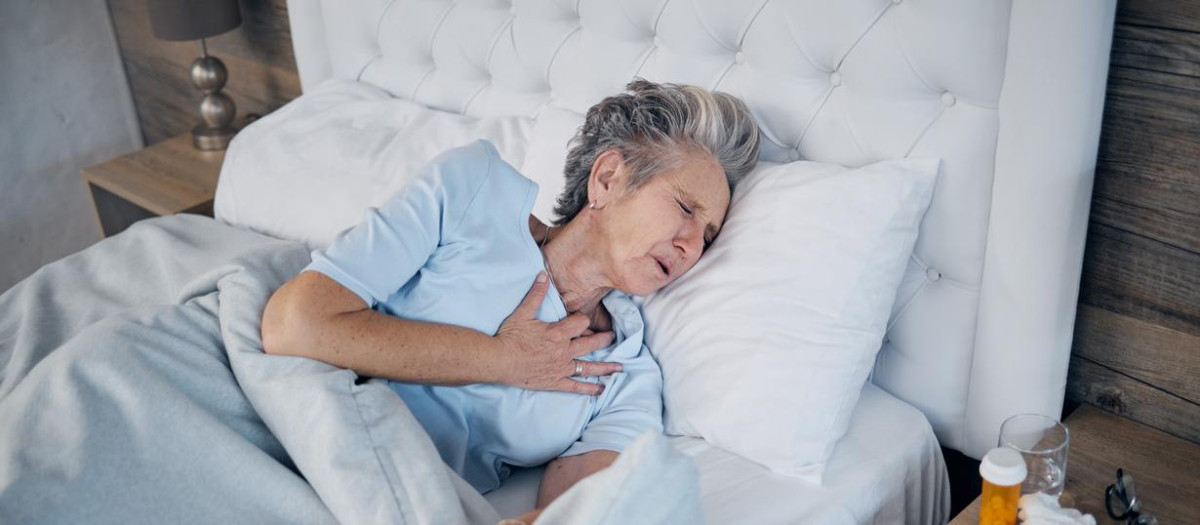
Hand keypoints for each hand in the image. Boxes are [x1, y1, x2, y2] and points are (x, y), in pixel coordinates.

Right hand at [494, 271, 620, 394]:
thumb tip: (544, 274)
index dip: (583, 319)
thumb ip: (536, 294)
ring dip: (605, 367)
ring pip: (588, 367)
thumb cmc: (510, 336)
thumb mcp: (523, 312)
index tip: (583, 319)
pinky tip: (601, 389)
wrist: (499, 360)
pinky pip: (575, 386)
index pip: (581, 322)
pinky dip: (589, 389)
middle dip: (603, 340)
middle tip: (613, 337)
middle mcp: (564, 351)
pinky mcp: (555, 381)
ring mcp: (561, 368)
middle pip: (590, 344)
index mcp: (558, 333)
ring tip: (620, 367)